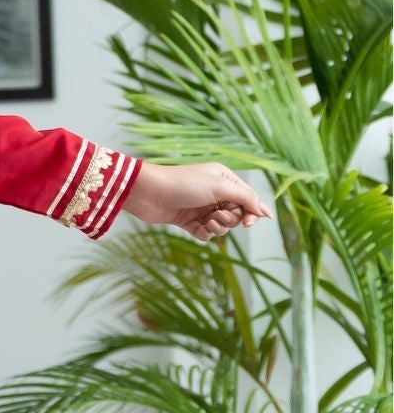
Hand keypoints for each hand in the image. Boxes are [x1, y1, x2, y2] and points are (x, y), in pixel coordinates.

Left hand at [123, 161, 271, 241]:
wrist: (149, 193)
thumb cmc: (183, 184)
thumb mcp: (219, 187)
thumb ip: (245, 198)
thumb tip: (265, 211)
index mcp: (224, 178)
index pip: (247, 198)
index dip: (252, 211)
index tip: (251, 222)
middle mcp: (214, 192)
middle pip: (236, 213)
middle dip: (231, 219)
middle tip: (219, 216)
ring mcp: (201, 207)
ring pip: (222, 226)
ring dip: (218, 227)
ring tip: (207, 221)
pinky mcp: (188, 221)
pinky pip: (206, 233)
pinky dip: (205, 234)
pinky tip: (198, 229)